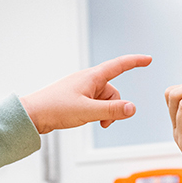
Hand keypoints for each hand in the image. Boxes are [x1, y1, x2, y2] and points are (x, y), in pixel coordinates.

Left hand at [19, 54, 149, 133]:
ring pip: (104, 100)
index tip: (148, 59)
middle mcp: (87, 80)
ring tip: (92, 122)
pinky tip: (84, 119)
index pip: (119, 65)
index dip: (135, 62)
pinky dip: (95, 113)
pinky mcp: (75, 98)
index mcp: (92, 77)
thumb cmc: (55, 109)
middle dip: (114, 107)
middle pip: (113, 91)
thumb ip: (112, 110)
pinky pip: (94, 104)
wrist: (33, 115)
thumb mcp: (88, 111)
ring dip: (104, 112)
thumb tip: (132, 108)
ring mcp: (81, 89)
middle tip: (104, 123)